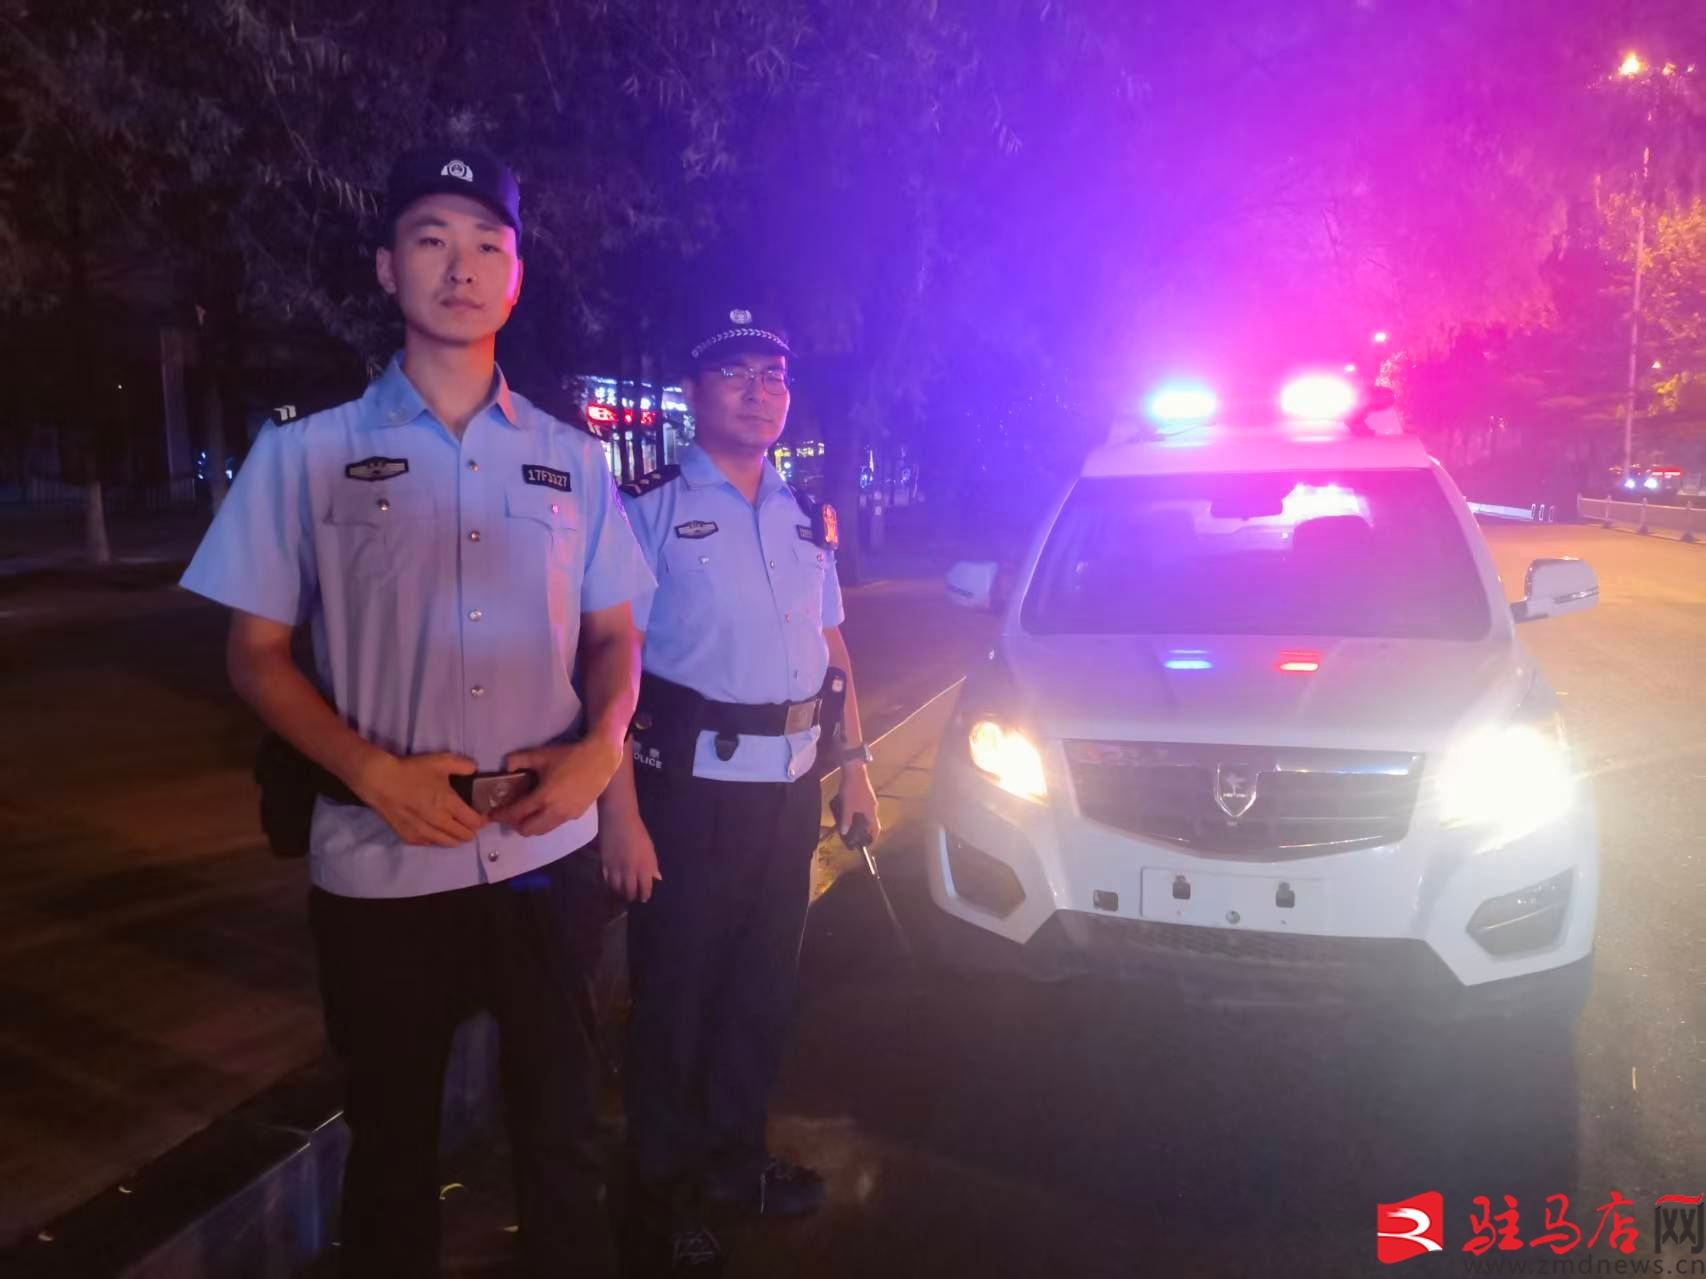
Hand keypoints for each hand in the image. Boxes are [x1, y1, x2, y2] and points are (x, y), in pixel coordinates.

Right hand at [352, 752, 487, 846]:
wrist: (380, 781)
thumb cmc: (411, 770)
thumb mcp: (440, 761)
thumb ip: (462, 765)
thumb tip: (474, 769)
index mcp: (448, 803)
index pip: (473, 821)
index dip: (482, 821)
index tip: (483, 817)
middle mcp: (438, 821)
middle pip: (463, 835)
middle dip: (471, 831)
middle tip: (472, 825)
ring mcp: (423, 831)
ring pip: (448, 843)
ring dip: (456, 839)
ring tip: (458, 833)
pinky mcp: (409, 837)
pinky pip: (430, 844)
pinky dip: (437, 840)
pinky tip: (438, 834)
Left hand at [488, 738, 622, 836]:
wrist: (600, 759)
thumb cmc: (570, 756)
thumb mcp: (542, 755)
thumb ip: (519, 759)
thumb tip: (505, 766)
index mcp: (543, 797)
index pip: (516, 813)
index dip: (501, 815)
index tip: (492, 815)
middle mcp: (554, 812)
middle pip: (528, 830)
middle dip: (515, 824)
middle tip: (510, 813)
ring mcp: (567, 816)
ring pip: (542, 831)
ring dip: (531, 825)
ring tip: (526, 813)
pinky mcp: (576, 816)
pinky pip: (555, 824)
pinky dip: (545, 821)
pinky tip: (546, 808)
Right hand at [599, 815, 661, 902]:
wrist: (618, 818)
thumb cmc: (637, 831)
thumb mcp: (650, 848)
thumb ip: (652, 865)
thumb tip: (656, 878)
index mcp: (644, 866)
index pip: (645, 888)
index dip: (644, 895)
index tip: (644, 897)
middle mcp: (630, 870)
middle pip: (629, 891)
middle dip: (632, 896)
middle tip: (633, 896)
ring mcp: (616, 868)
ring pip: (616, 888)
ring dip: (620, 892)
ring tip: (622, 892)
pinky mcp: (604, 864)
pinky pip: (607, 880)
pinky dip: (611, 884)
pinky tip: (613, 883)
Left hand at [837, 764, 881, 843]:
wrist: (854, 770)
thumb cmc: (852, 790)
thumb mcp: (847, 806)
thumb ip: (846, 820)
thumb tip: (844, 832)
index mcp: (871, 811)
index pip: (876, 827)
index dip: (873, 836)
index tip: (868, 843)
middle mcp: (873, 806)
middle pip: (872, 821)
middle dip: (865, 829)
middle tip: (856, 834)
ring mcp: (870, 799)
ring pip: (868, 813)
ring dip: (862, 819)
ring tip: (852, 823)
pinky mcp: (866, 793)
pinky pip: (864, 807)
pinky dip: (860, 812)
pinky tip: (851, 810)